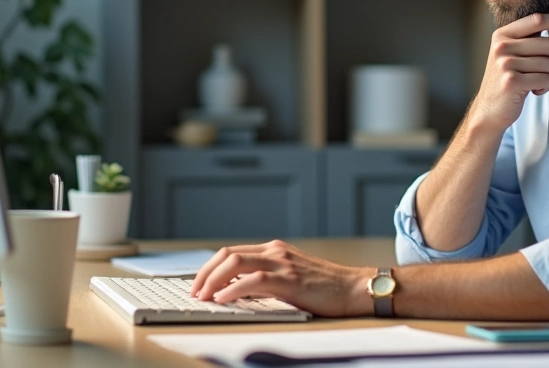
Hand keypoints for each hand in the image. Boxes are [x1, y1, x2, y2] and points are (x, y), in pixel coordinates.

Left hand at [190, 240, 373, 316]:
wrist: (353, 288)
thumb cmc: (324, 287)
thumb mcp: (290, 276)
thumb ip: (266, 278)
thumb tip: (235, 290)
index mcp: (274, 250)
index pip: (231, 252)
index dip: (209, 268)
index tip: (198, 284)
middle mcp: (275, 252)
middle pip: (227, 254)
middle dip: (205, 273)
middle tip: (194, 292)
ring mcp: (282, 264)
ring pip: (236, 263)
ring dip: (213, 281)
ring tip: (202, 297)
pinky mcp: (290, 280)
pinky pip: (253, 281)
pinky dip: (233, 289)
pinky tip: (222, 299)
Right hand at [468, 13, 548, 131]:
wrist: (488, 109)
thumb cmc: (505, 80)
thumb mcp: (509, 53)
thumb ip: (527, 38)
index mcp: (501, 35)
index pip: (535, 19)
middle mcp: (502, 47)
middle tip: (542, 70)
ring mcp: (505, 64)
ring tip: (534, 81)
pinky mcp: (512, 81)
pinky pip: (546, 79)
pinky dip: (545, 87)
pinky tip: (533, 90)